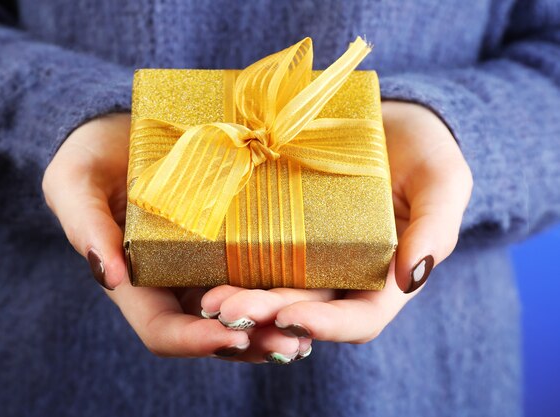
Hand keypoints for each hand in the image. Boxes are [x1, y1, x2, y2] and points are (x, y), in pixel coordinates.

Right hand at [42, 113, 313, 360]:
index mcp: (137, 280)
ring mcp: (205, 265)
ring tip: (311, 328)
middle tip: (290, 342)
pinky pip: (257, 274)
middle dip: (249, 342)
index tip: (229, 336)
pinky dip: (282, 290)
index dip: (194, 340)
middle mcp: (175, 282)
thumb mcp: (75, 182)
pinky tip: (313, 291)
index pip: (162, 329)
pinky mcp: (231, 241)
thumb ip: (85, 226)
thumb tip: (111, 276)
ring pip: (241, 311)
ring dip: (274, 325)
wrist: (124, 131)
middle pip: (212, 330)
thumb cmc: (93, 157)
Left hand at [200, 101, 472, 355]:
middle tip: (226, 310)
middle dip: (266, 314)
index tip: (290, 319)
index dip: (326, 325)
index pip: (359, 318)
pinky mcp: (282, 228)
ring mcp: (310, 254)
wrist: (387, 121)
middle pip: (304, 308)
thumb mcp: (443, 181)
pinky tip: (204, 262)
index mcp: (385, 277)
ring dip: (242, 298)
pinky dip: (233, 265)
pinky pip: (257, 252)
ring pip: (274, 287)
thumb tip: (411, 275)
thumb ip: (436, 227)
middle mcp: (342, 274)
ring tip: (207, 298)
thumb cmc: (424, 152)